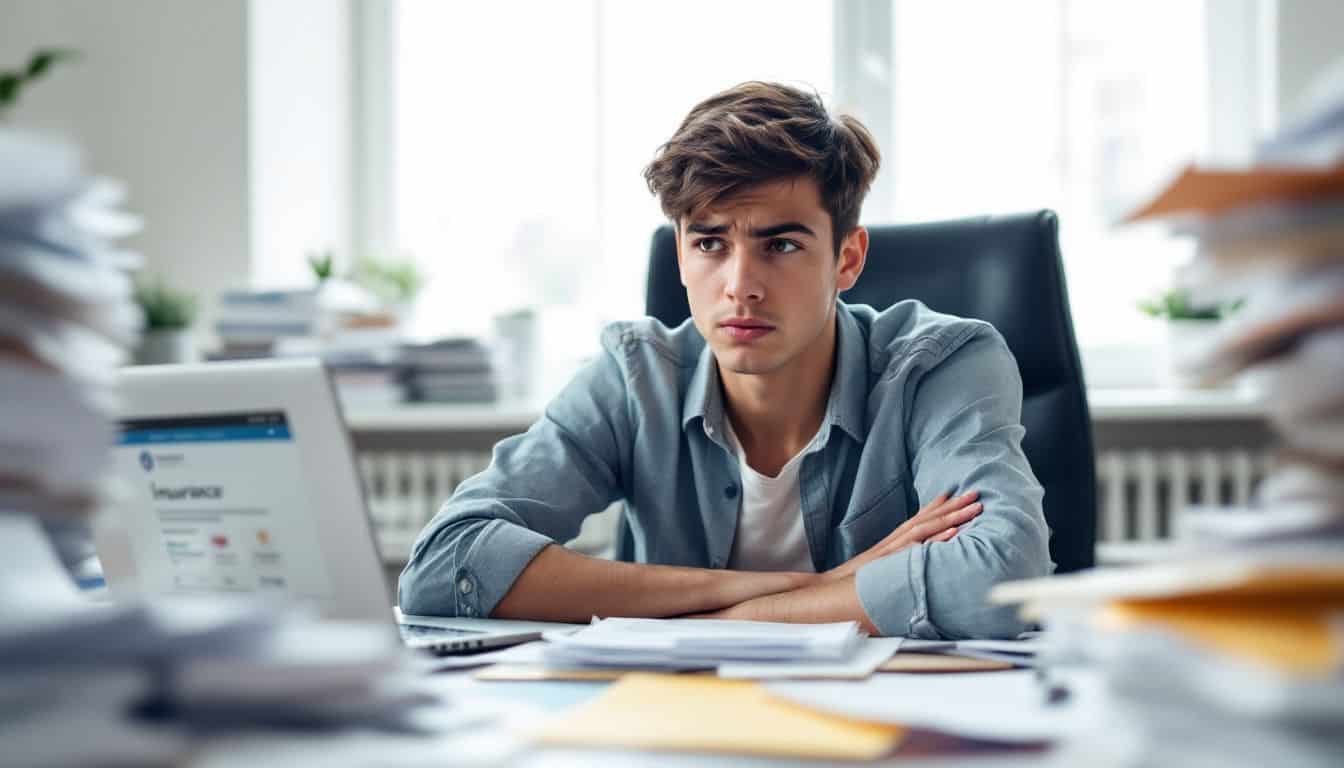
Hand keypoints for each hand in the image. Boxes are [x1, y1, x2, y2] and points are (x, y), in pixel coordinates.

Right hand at [822, 490, 982, 581]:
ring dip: (952, 517)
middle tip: (976, 494)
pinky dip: (936, 539)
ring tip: (973, 508)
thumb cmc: (856, 581)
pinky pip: (919, 548)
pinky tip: (954, 533)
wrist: (831, 588)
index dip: (938, 506)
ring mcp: (896, 549)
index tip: (957, 494)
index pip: (919, 518)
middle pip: (928, 518)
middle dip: (954, 506)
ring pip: (928, 528)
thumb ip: (894, 560)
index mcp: (893, 541)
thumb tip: (912, 558)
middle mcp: (896, 540)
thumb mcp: (877, 567)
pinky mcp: (895, 561)